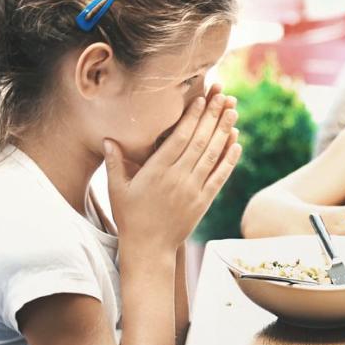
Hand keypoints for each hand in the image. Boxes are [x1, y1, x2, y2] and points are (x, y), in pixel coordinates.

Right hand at [104, 86, 240, 252]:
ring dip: (224, 132)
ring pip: (212, 155)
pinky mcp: (203, 201)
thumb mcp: (117, 189)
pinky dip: (229, 159)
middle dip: (213, 116)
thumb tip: (108, 139)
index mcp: (157, 171)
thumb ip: (115, 163)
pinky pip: (220, 176)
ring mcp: (193, 190)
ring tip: (233, 112)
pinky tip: (236, 142)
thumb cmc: (130, 217)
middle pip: (199, 141)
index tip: (202, 100)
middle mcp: (178, 178)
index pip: (179, 138)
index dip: (192, 117)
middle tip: (224, 96)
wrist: (149, 249)